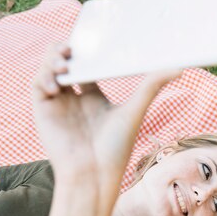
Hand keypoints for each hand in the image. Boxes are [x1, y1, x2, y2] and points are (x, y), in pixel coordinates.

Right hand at [32, 43, 181, 187]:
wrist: (94, 174)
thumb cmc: (116, 148)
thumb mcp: (135, 110)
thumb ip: (152, 85)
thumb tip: (179, 68)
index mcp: (94, 97)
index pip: (86, 64)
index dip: (86, 49)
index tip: (93, 40)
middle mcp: (74, 98)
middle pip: (64, 61)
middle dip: (65, 48)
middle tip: (74, 47)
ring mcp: (58, 104)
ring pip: (48, 68)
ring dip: (52, 59)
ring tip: (66, 64)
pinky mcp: (43, 111)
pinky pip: (37, 84)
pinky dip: (44, 76)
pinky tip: (59, 84)